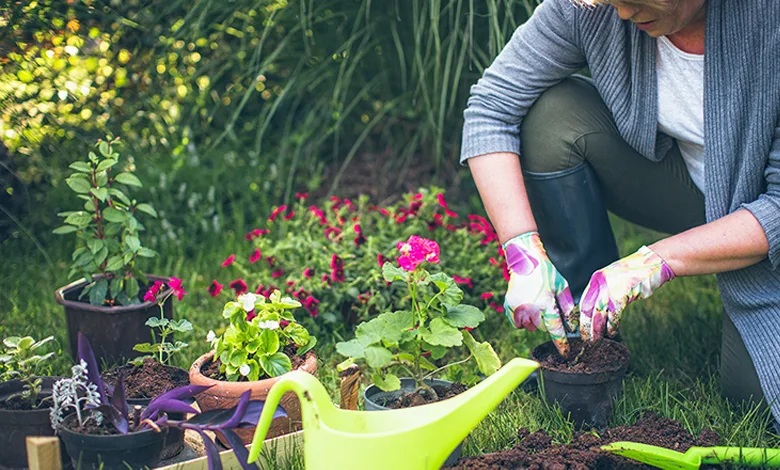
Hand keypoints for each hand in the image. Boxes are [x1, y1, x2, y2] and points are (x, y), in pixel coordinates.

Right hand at [503, 232, 574, 355]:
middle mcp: (531, 308)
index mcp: (546, 303)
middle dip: (546, 323)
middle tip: (547, 310)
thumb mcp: (562, 286)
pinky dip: (522, 320)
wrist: (525, 260)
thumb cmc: (546, 272)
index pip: (555, 329)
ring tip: (536, 307)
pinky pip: (516, 323)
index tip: (565, 353)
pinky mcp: (509, 305)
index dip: (561, 343)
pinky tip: (525, 309)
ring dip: (534, 322)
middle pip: (541, 328)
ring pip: (528, 327)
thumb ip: (567, 307)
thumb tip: (571, 325)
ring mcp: (518, 307)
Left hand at [579, 246, 674, 340]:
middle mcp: (601, 283)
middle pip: (588, 309)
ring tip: (596, 340)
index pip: (583, 301)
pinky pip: (614, 314)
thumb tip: (595, 309)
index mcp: (596, 279)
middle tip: (585, 339)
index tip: (578, 329)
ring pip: (599, 313)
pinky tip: (611, 332)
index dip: (580, 317)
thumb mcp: (613, 279)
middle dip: (586, 327)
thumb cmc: (633, 274)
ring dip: (597, 330)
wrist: (652, 263)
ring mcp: (611, 288)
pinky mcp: (623, 293)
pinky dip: (612, 326)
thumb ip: (603, 291)